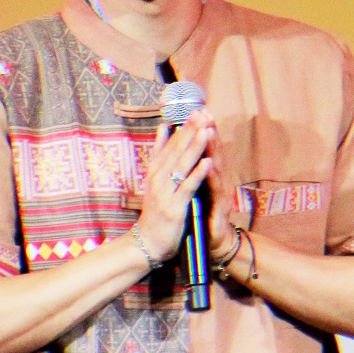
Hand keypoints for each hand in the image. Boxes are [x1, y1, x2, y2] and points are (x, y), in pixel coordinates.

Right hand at [135, 111, 214, 262]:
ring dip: (195, 147)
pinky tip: (207, 162)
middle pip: (176, 150)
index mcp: (155, 171)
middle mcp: (157, 178)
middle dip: (190, 131)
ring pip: (181, 165)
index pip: (170, 144)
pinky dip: (197, 174)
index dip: (183, 127)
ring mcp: (164, 192)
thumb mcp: (154, 180)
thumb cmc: (155, 212)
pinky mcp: (173, 207)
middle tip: (202, 113)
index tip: (195, 110)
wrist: (147, 242)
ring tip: (206, 130)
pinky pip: (186, 187)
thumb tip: (163, 128)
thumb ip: (160, 154)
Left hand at [203, 119, 241, 259]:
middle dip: (209, 133)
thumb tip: (187, 150)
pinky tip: (209, 165)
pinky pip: (215, 192)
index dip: (202, 130)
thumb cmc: (204, 214)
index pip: (206, 150)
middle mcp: (218, 182)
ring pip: (217, 168)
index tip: (197, 109)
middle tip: (205, 113)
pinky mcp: (220, 210)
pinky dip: (212, 177)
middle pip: (214, 153)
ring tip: (208, 132)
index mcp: (209, 177)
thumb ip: (194, 170)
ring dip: (213, 149)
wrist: (214, 243)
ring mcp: (221, 195)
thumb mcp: (196, 189)